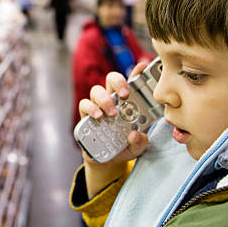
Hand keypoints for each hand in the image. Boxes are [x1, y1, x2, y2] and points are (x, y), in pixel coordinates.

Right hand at [77, 62, 149, 197]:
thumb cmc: (124, 146)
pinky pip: (84, 104)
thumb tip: (135, 135)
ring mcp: (98, 105)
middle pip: (112, 79)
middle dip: (118, 82)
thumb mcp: (138, 147)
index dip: (137, 72)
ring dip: (105, 99)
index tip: (143, 66)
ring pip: (97, 90)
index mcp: (128, 102)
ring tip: (112, 113)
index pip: (132, 82)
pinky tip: (98, 117)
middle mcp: (112, 99)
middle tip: (125, 95)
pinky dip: (91, 109)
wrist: (107, 161)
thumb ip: (140, 142)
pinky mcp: (85, 115)